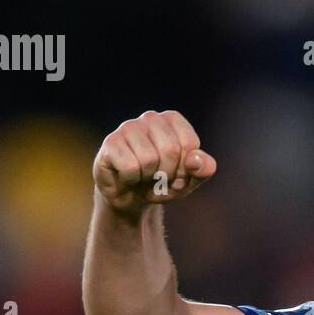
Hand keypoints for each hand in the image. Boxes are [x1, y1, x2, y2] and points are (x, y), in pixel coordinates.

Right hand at [92, 109, 215, 216]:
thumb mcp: (189, 180)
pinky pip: (130, 167)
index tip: (178, 174)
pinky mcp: (111, 142)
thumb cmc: (163, 183)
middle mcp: (150, 118)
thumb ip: (202, 170)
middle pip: (170, 149)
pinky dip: (132, 179)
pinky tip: (128, 176)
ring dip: (149, 178)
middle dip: (169, 174)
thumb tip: (196, 160)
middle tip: (160, 178)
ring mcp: (128, 127)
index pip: (189, 144)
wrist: (132, 196)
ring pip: (148, 158)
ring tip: (144, 176)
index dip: (186, 168)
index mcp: (172, 121)